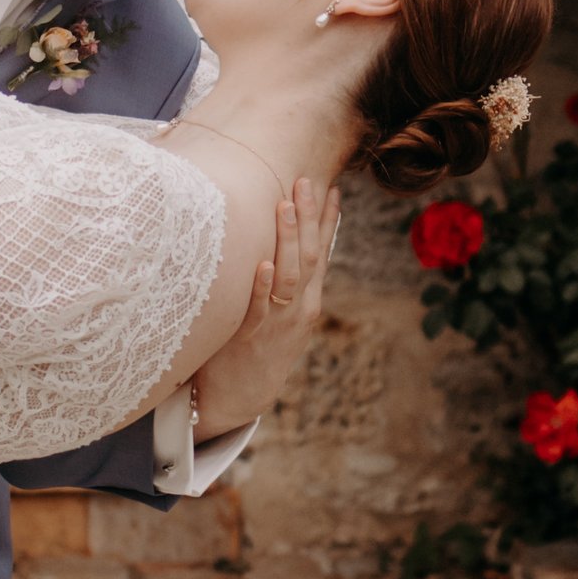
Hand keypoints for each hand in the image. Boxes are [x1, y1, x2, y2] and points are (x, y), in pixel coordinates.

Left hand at [188, 179, 337, 434]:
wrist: (244, 397)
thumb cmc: (255, 347)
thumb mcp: (280, 313)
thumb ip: (284, 282)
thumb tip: (285, 245)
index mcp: (308, 301)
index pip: (323, 253)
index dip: (328, 222)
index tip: (333, 188)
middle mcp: (300, 309)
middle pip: (309, 256)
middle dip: (308, 218)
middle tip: (305, 182)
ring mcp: (278, 323)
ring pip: (288, 274)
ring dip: (287, 239)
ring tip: (285, 205)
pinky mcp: (253, 336)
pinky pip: (259, 307)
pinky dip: (262, 285)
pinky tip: (263, 262)